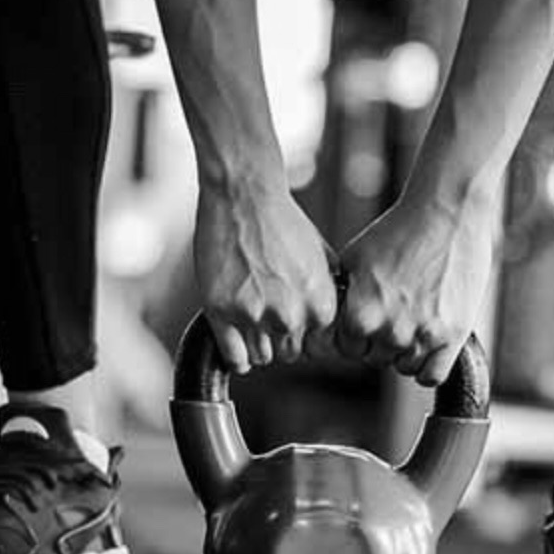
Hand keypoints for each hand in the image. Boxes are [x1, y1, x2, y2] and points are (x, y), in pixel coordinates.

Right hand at [193, 180, 336, 372]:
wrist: (244, 196)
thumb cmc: (282, 220)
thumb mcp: (321, 254)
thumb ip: (328, 288)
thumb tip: (331, 310)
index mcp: (321, 308)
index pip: (313, 344)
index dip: (299, 329)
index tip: (287, 314)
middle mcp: (290, 317)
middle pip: (286, 353)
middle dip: (277, 335)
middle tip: (264, 308)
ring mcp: (254, 317)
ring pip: (260, 357)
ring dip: (254, 341)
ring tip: (248, 313)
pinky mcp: (221, 312)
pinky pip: (234, 358)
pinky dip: (235, 355)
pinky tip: (234, 336)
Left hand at [335, 191, 495, 386]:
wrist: (447, 211)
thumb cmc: (398, 230)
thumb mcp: (354, 259)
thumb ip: (341, 296)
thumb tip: (326, 321)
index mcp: (359, 313)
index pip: (348, 348)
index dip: (357, 333)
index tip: (370, 317)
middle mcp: (388, 330)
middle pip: (377, 358)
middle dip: (382, 340)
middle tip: (397, 311)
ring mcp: (422, 336)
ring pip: (405, 368)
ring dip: (407, 351)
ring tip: (416, 318)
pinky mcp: (452, 336)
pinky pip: (433, 375)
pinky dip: (430, 365)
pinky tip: (430, 342)